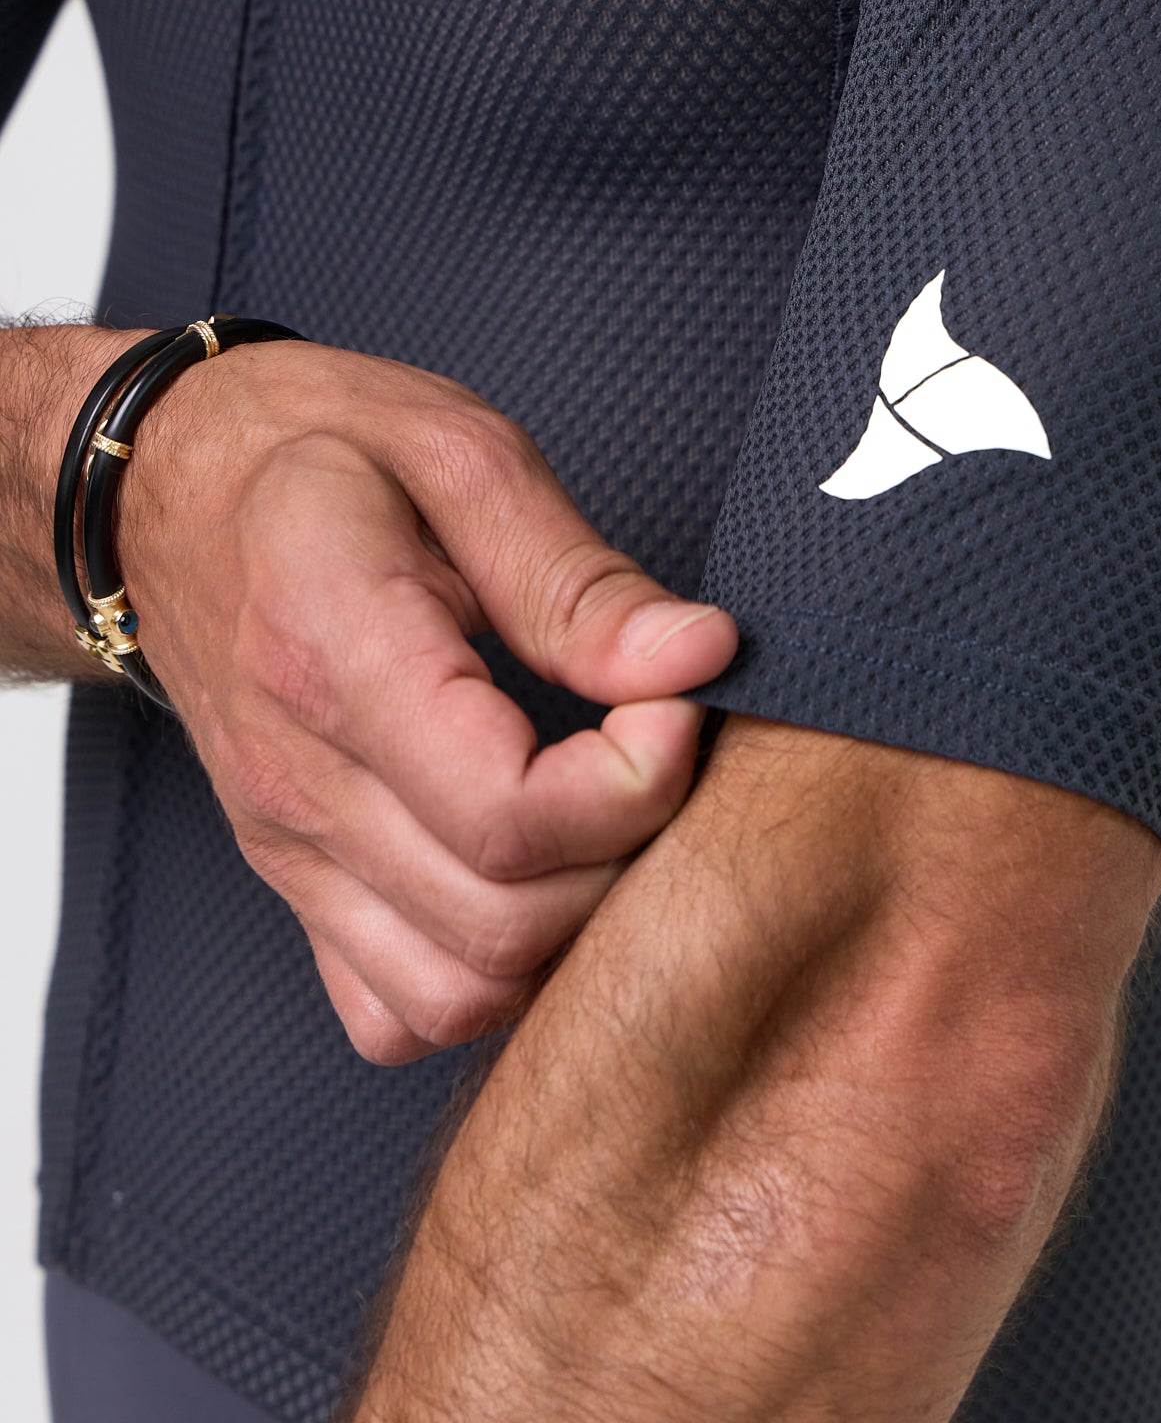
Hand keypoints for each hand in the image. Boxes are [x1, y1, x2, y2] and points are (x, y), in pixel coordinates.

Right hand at [110, 338, 737, 1063]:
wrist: (162, 490)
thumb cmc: (314, 452)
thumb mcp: (457, 453)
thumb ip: (573, 577)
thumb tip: (697, 658)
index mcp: (333, 653)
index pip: (505, 816)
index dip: (634, 783)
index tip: (672, 700)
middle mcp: (296, 777)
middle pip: (501, 923)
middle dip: (626, 856)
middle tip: (656, 749)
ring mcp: (286, 847)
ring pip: (457, 994)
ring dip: (570, 930)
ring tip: (605, 813)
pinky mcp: (291, 883)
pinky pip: (396, 1010)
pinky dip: (487, 979)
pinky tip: (529, 878)